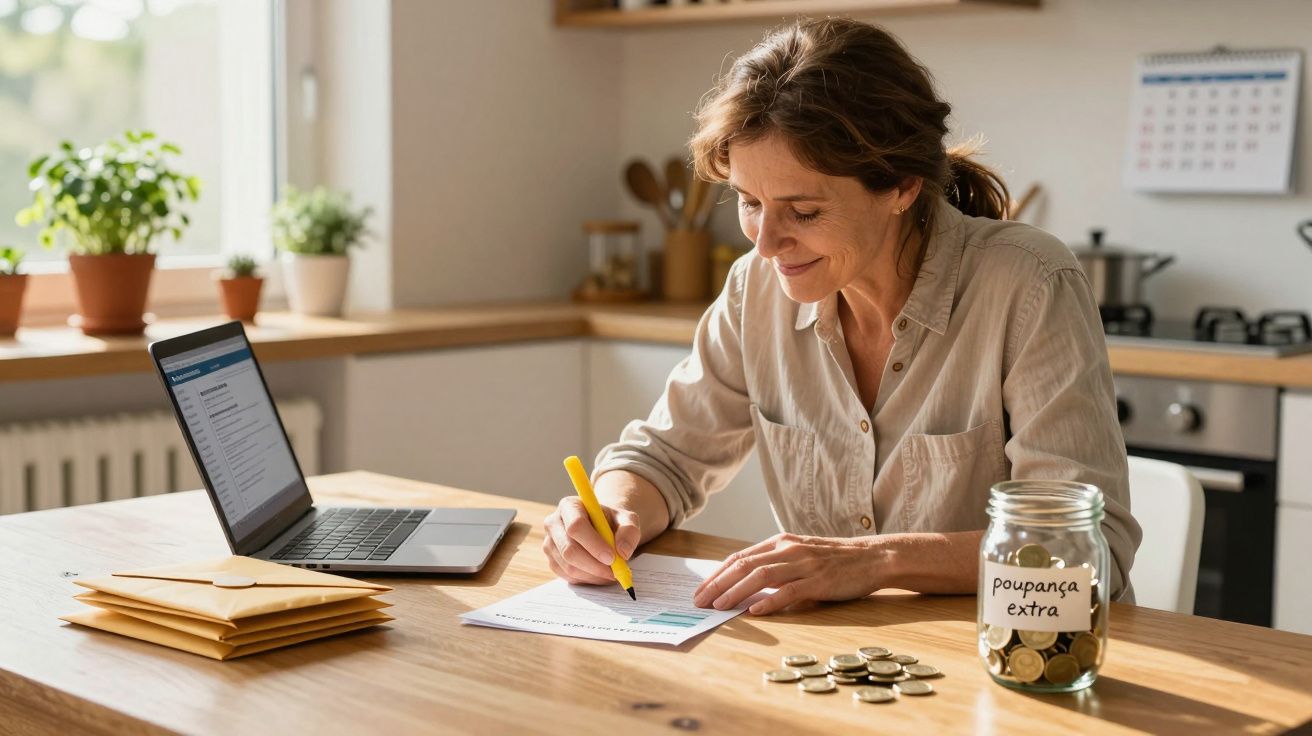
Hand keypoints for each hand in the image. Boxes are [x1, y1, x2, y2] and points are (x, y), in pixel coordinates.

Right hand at [542, 497, 640, 585]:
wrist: (601, 529)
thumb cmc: (612, 522)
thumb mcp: (627, 519)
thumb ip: (629, 531)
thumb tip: (622, 552)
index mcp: (569, 506)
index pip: (576, 526)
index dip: (593, 544)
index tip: (612, 557)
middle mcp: (554, 523)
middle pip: (569, 549)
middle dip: (594, 565)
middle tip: (614, 572)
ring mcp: (550, 543)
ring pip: (568, 566)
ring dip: (593, 574)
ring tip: (611, 573)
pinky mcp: (552, 561)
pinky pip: (568, 577)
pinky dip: (587, 579)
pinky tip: (600, 574)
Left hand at [692, 533, 889, 614]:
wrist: (872, 557)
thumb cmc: (834, 560)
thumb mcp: (800, 554)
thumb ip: (776, 564)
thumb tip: (745, 584)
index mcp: (781, 542)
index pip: (740, 557)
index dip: (717, 574)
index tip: (701, 589)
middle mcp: (789, 549)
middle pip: (744, 565)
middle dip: (718, 583)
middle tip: (700, 600)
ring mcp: (804, 564)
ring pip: (761, 576)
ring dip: (736, 592)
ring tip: (719, 606)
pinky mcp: (819, 581)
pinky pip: (789, 591)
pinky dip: (770, 601)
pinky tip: (755, 611)